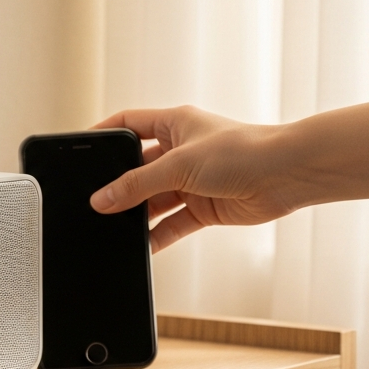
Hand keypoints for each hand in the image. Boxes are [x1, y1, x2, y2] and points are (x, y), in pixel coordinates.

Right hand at [89, 106, 297, 252]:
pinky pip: (174, 224)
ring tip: (117, 227)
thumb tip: (103, 199)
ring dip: (139, 214)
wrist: (287, 175)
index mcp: (173, 124)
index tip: (81, 151)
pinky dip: (159, 235)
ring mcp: (193, 180)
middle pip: (138, 169)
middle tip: (95, 202)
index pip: (127, 124)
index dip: (104, 135)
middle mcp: (181, 150)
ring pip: (154, 199)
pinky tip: (144, 245)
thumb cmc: (243, 151)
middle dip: (120, 186)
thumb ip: (138, 184)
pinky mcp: (205, 207)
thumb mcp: (179, 164)